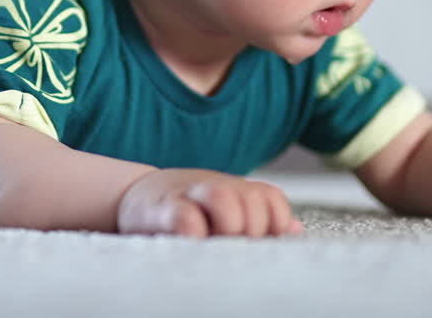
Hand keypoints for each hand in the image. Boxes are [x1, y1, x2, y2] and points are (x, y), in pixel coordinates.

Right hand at [117, 169, 303, 237]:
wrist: (135, 195)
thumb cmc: (187, 209)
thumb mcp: (226, 208)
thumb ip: (259, 216)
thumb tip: (295, 229)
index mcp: (235, 189)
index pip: (271, 198)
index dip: (276, 220)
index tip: (263, 239)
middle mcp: (216, 187)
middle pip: (252, 199)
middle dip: (251, 228)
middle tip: (233, 243)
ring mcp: (188, 195)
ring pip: (223, 198)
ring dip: (227, 224)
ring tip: (215, 241)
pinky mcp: (162, 211)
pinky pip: (186, 218)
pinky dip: (195, 231)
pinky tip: (193, 242)